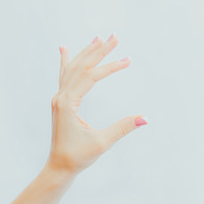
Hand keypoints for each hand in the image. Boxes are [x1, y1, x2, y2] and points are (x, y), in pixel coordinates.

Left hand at [46, 33, 147, 174]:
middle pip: (81, 67)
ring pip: (72, 69)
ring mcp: (59, 98)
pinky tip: (64, 50)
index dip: (110, 67)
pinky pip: (64, 76)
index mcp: (68, 103)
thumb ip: (122, 128)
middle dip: (99, 51)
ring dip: (86, 53)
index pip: (91, 77)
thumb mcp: (102, 142)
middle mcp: (61, 97)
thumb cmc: (77, 156)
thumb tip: (145, 118)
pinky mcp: (61, 102)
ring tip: (97, 38)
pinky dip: (66, 62)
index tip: (127, 60)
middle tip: (114, 36)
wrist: (59, 166)